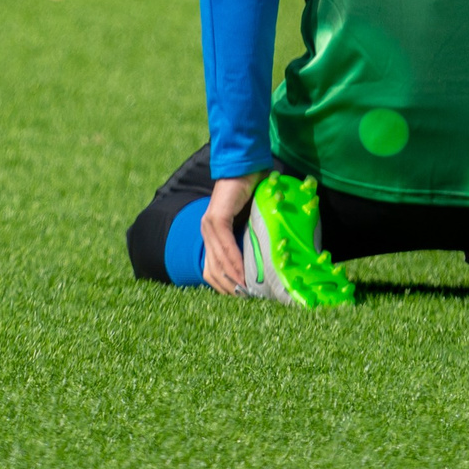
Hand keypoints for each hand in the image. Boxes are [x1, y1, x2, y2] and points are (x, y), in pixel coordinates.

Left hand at [201, 175, 258, 293]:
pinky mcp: (217, 218)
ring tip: (248, 294)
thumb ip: (249, 238)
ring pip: (218, 262)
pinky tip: (245, 274)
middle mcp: (206, 231)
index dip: (225, 286)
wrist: (246, 165)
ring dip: (233, 280)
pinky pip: (225, 247)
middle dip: (230, 289)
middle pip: (213, 270)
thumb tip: (261, 261)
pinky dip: (235, 262)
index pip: (212, 269)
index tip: (241, 300)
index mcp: (212, 234)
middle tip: (247, 302)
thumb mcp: (248, 221)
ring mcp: (209, 225)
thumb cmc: (251, 192)